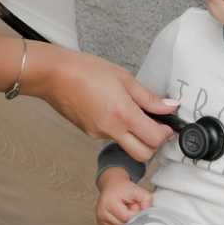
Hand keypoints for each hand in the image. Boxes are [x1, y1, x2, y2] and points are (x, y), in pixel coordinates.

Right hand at [23, 45, 177, 160]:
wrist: (54, 75)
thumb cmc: (85, 70)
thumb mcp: (123, 77)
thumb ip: (148, 97)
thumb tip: (169, 107)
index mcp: (123, 114)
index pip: (154, 138)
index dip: (166, 133)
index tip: (168, 124)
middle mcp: (111, 129)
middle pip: (143, 154)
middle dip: (154, 144)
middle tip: (155, 126)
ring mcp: (98, 134)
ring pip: (126, 146)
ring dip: (135, 136)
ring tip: (130, 111)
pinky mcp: (89, 133)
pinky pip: (111, 137)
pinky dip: (119, 129)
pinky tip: (113, 110)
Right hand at [96, 167, 152, 224]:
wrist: (112, 186)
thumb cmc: (123, 189)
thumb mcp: (137, 189)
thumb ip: (146, 200)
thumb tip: (148, 215)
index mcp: (108, 202)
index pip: (125, 217)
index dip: (136, 214)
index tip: (138, 206)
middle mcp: (101, 213)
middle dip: (132, 219)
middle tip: (133, 208)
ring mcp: (101, 221)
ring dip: (128, 224)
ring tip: (128, 212)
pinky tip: (123, 217)